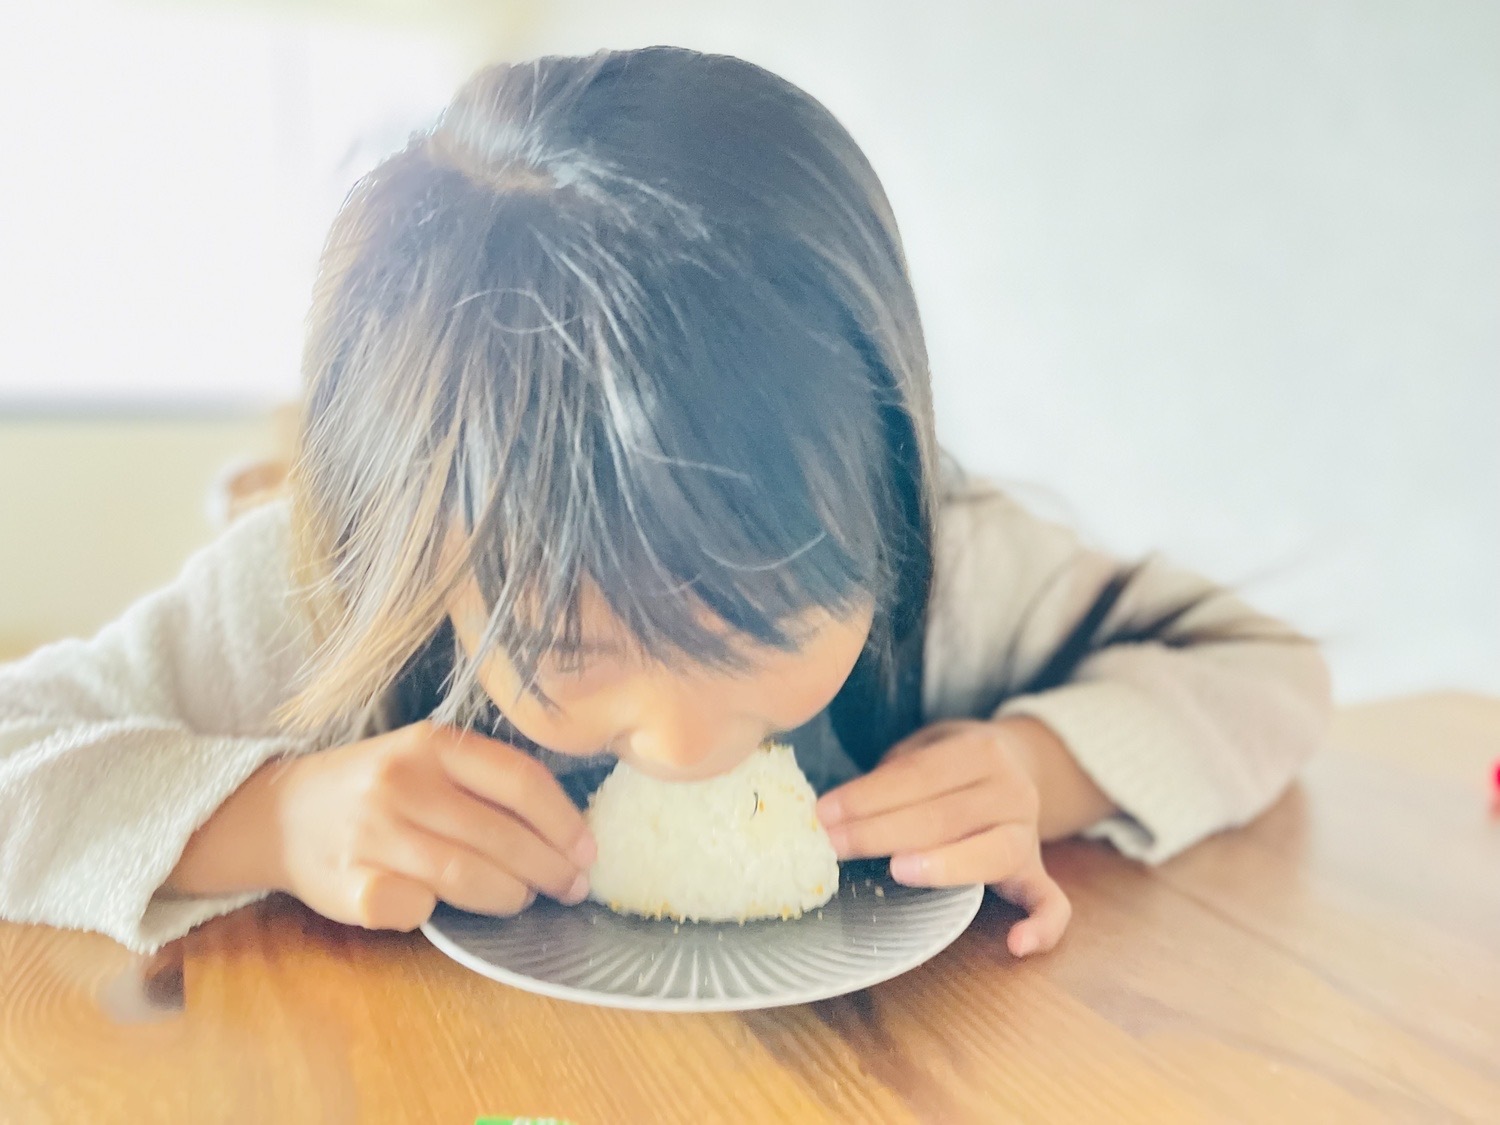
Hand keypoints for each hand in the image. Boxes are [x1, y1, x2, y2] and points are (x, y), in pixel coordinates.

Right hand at [263, 720, 595, 932]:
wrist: (282, 813)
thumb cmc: (377, 787)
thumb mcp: (428, 760)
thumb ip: (486, 782)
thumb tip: (566, 832)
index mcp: (432, 743)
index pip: (520, 780)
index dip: (563, 822)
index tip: (587, 851)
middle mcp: (402, 781)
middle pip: (500, 835)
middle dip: (548, 868)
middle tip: (570, 887)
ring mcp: (372, 832)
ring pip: (466, 876)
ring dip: (509, 895)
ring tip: (523, 899)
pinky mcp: (349, 882)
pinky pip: (415, 907)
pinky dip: (437, 913)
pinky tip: (441, 909)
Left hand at [815, 718, 1071, 957]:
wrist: (1017, 764)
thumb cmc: (949, 763)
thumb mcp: (924, 746)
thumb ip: (893, 775)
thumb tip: (834, 812)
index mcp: (980, 751)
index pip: (918, 776)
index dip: (868, 796)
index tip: (824, 814)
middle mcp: (1012, 791)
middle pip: (946, 816)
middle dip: (881, 832)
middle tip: (833, 845)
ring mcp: (1029, 834)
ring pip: (992, 853)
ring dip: (942, 865)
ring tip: (898, 871)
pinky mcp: (1036, 872)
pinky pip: (1052, 903)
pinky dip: (1043, 925)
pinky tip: (1017, 946)